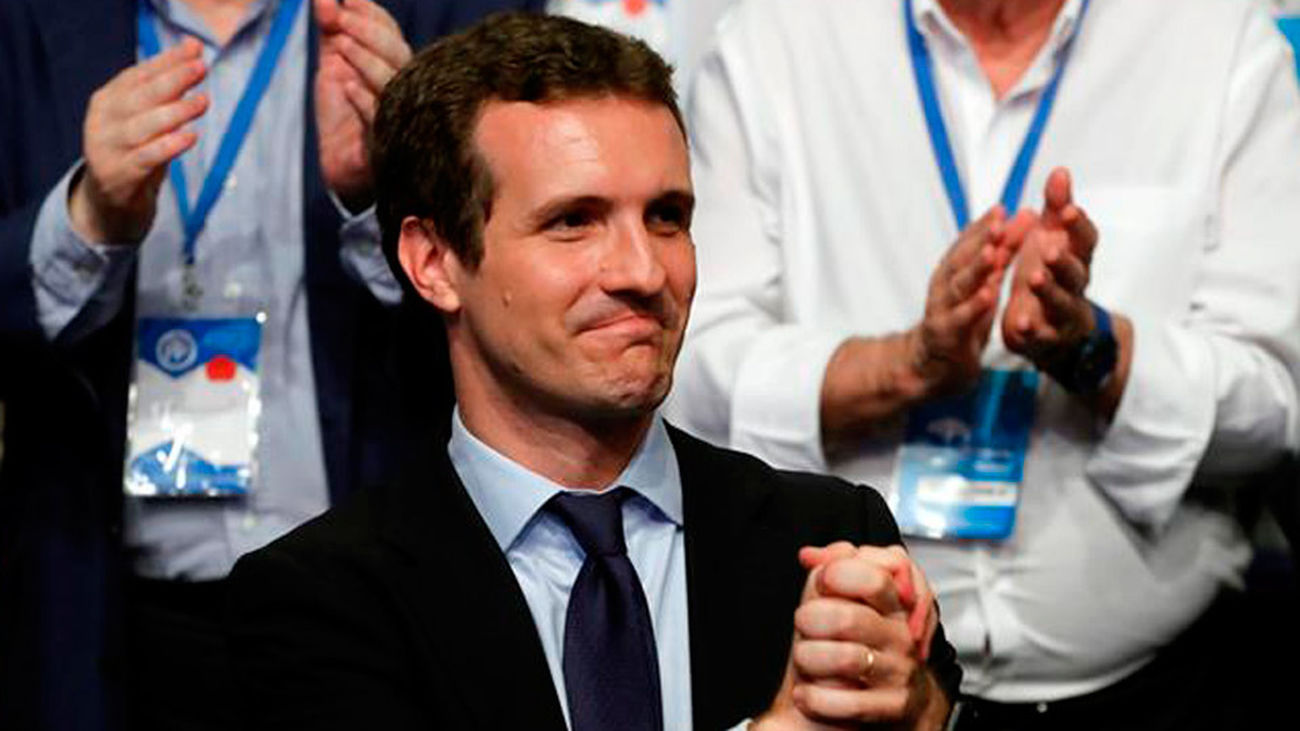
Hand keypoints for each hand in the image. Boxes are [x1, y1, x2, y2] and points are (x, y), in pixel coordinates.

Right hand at [69, 37, 207, 243]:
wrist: (109, 202)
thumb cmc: (136, 151)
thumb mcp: (148, 118)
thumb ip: (168, 89)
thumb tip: (194, 53)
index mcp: (107, 101)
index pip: (138, 75)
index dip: (166, 60)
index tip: (194, 48)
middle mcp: (102, 122)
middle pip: (139, 97)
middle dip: (172, 80)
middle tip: (200, 68)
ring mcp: (106, 150)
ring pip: (142, 127)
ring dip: (174, 112)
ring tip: (203, 101)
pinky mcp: (118, 177)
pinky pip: (146, 159)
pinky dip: (168, 146)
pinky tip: (190, 136)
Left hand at [314, 0, 410, 210]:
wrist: (341, 165)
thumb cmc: (343, 116)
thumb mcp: (334, 66)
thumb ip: (330, 32)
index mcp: (394, 66)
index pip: (390, 33)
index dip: (371, 14)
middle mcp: (404, 88)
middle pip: (397, 53)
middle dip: (368, 31)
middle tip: (339, 18)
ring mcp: (398, 116)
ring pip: (393, 83)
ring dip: (366, 60)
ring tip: (339, 45)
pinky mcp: (385, 144)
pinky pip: (380, 121)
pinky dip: (364, 101)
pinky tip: (346, 85)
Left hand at [753, 543, 942, 729]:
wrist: (877, 698)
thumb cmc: (857, 641)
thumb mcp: (844, 599)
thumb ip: (831, 568)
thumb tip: (809, 555)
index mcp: (893, 604)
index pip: (875, 578)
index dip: (840, 575)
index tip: (823, 581)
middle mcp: (901, 636)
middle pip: (850, 618)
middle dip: (811, 619)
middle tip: (802, 622)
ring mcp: (900, 671)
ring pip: (847, 658)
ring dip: (809, 658)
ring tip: (801, 658)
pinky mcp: (892, 707)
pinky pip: (849, 702)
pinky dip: (816, 698)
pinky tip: (804, 694)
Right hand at [907, 206, 1033, 397]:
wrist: (933, 364)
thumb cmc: (961, 319)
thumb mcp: (984, 282)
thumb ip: (1003, 252)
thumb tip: (1024, 216)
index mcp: (953, 270)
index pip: (968, 243)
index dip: (983, 226)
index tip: (1002, 209)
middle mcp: (944, 285)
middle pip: (961, 258)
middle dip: (980, 239)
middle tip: (999, 223)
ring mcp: (942, 309)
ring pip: (958, 285)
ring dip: (975, 268)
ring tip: (992, 252)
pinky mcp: (945, 333)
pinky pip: (960, 318)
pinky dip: (973, 306)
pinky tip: (988, 295)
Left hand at [1003, 167, 1098, 363]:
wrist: (1057, 327)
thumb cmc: (1053, 274)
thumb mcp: (1053, 238)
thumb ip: (1056, 208)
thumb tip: (1060, 171)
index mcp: (1076, 258)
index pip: (1085, 240)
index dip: (1078, 225)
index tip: (1068, 209)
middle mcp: (1075, 285)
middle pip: (1076, 272)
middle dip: (1064, 260)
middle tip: (1050, 249)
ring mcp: (1063, 313)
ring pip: (1061, 302)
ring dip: (1048, 291)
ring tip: (1034, 279)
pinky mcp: (1046, 336)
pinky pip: (1041, 335)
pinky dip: (1032, 330)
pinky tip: (1020, 324)